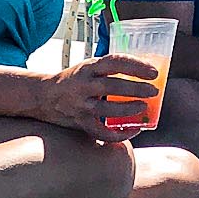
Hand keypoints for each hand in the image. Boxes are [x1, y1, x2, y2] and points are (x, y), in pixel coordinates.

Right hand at [35, 55, 155, 142]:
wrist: (44, 97)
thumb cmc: (75, 80)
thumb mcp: (90, 67)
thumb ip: (110, 70)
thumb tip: (145, 74)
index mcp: (88, 68)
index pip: (115, 62)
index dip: (136, 67)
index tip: (153, 72)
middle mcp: (83, 86)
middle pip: (112, 86)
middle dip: (136, 89)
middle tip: (153, 91)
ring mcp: (80, 106)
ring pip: (107, 110)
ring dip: (128, 110)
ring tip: (143, 108)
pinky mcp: (80, 123)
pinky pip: (100, 132)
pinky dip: (118, 134)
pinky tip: (132, 130)